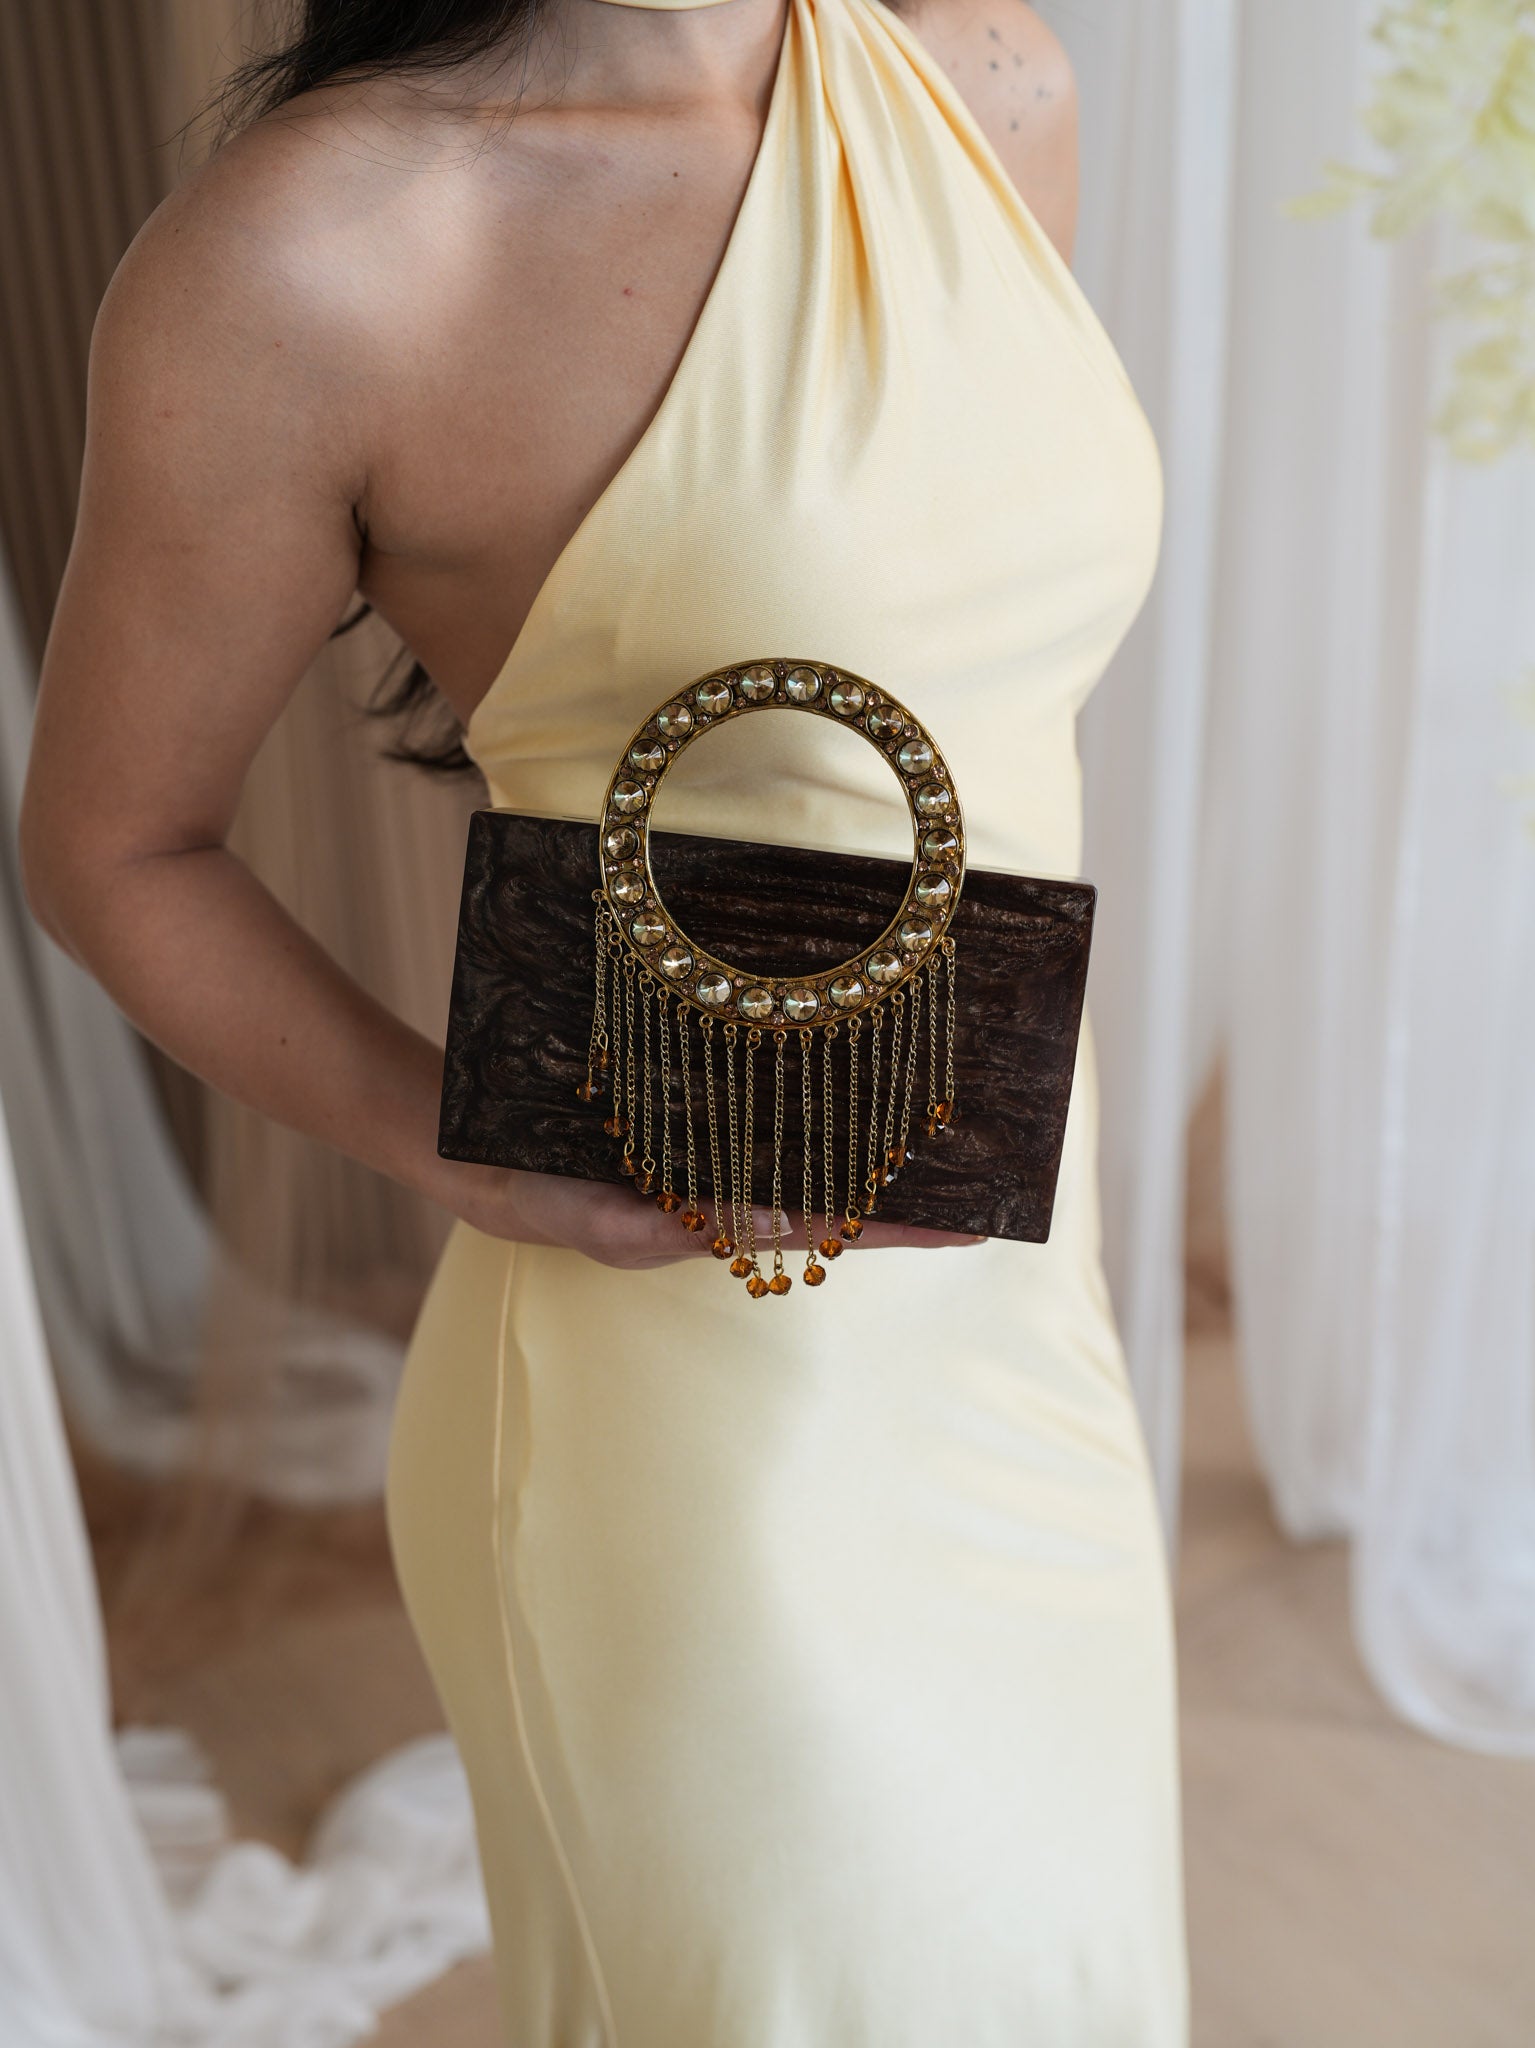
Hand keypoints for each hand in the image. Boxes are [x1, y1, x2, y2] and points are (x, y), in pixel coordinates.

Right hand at [433, 1158, 985, 1270]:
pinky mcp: (697, 1120)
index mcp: (721, 1224)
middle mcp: (733, 1193)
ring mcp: (717, 1157)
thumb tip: (761, 1222)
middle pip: (841, 1194)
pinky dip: (812, 1105)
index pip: (832, 1228)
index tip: (976, 1227)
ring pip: (813, 1154)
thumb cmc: (541, 1201)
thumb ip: (670, 1226)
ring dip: (871, 1143)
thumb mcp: (601, 1223)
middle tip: (988, 1170)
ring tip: (940, 1122)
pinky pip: (769, 1115)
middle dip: (908, 1188)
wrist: (482, 1162)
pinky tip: (846, 1079)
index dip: (901, 1228)